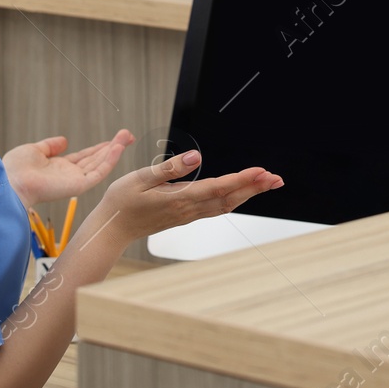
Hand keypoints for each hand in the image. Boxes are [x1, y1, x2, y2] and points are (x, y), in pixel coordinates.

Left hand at [2, 131, 133, 208]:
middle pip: (97, 159)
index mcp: (60, 168)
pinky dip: (110, 160)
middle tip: (128, 134)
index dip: (100, 148)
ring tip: (127, 136)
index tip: (114, 139)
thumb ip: (50, 145)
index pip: (85, 157)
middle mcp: (70, 175)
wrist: (11, 181)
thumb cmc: (16, 169)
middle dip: (113, 147)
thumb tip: (64, 141)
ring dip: (115, 150)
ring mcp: (76, 181)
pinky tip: (118, 147)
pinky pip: (99, 172)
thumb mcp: (34, 150)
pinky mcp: (78, 186)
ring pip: (101, 164)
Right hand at [85, 150, 282, 246]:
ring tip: (267, 183)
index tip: (262, 171)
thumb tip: (196, 157)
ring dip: (248, 194)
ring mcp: (188, 215)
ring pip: (225, 205)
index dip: (242, 179)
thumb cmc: (121, 202)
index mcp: (179, 199)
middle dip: (255, 188)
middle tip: (277, 178)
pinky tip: (241, 194)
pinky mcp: (185, 216)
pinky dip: (233, 199)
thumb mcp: (140, 178)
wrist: (111, 230)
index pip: (218, 188)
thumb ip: (170, 168)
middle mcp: (188, 209)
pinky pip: (215, 209)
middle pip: (229, 199)